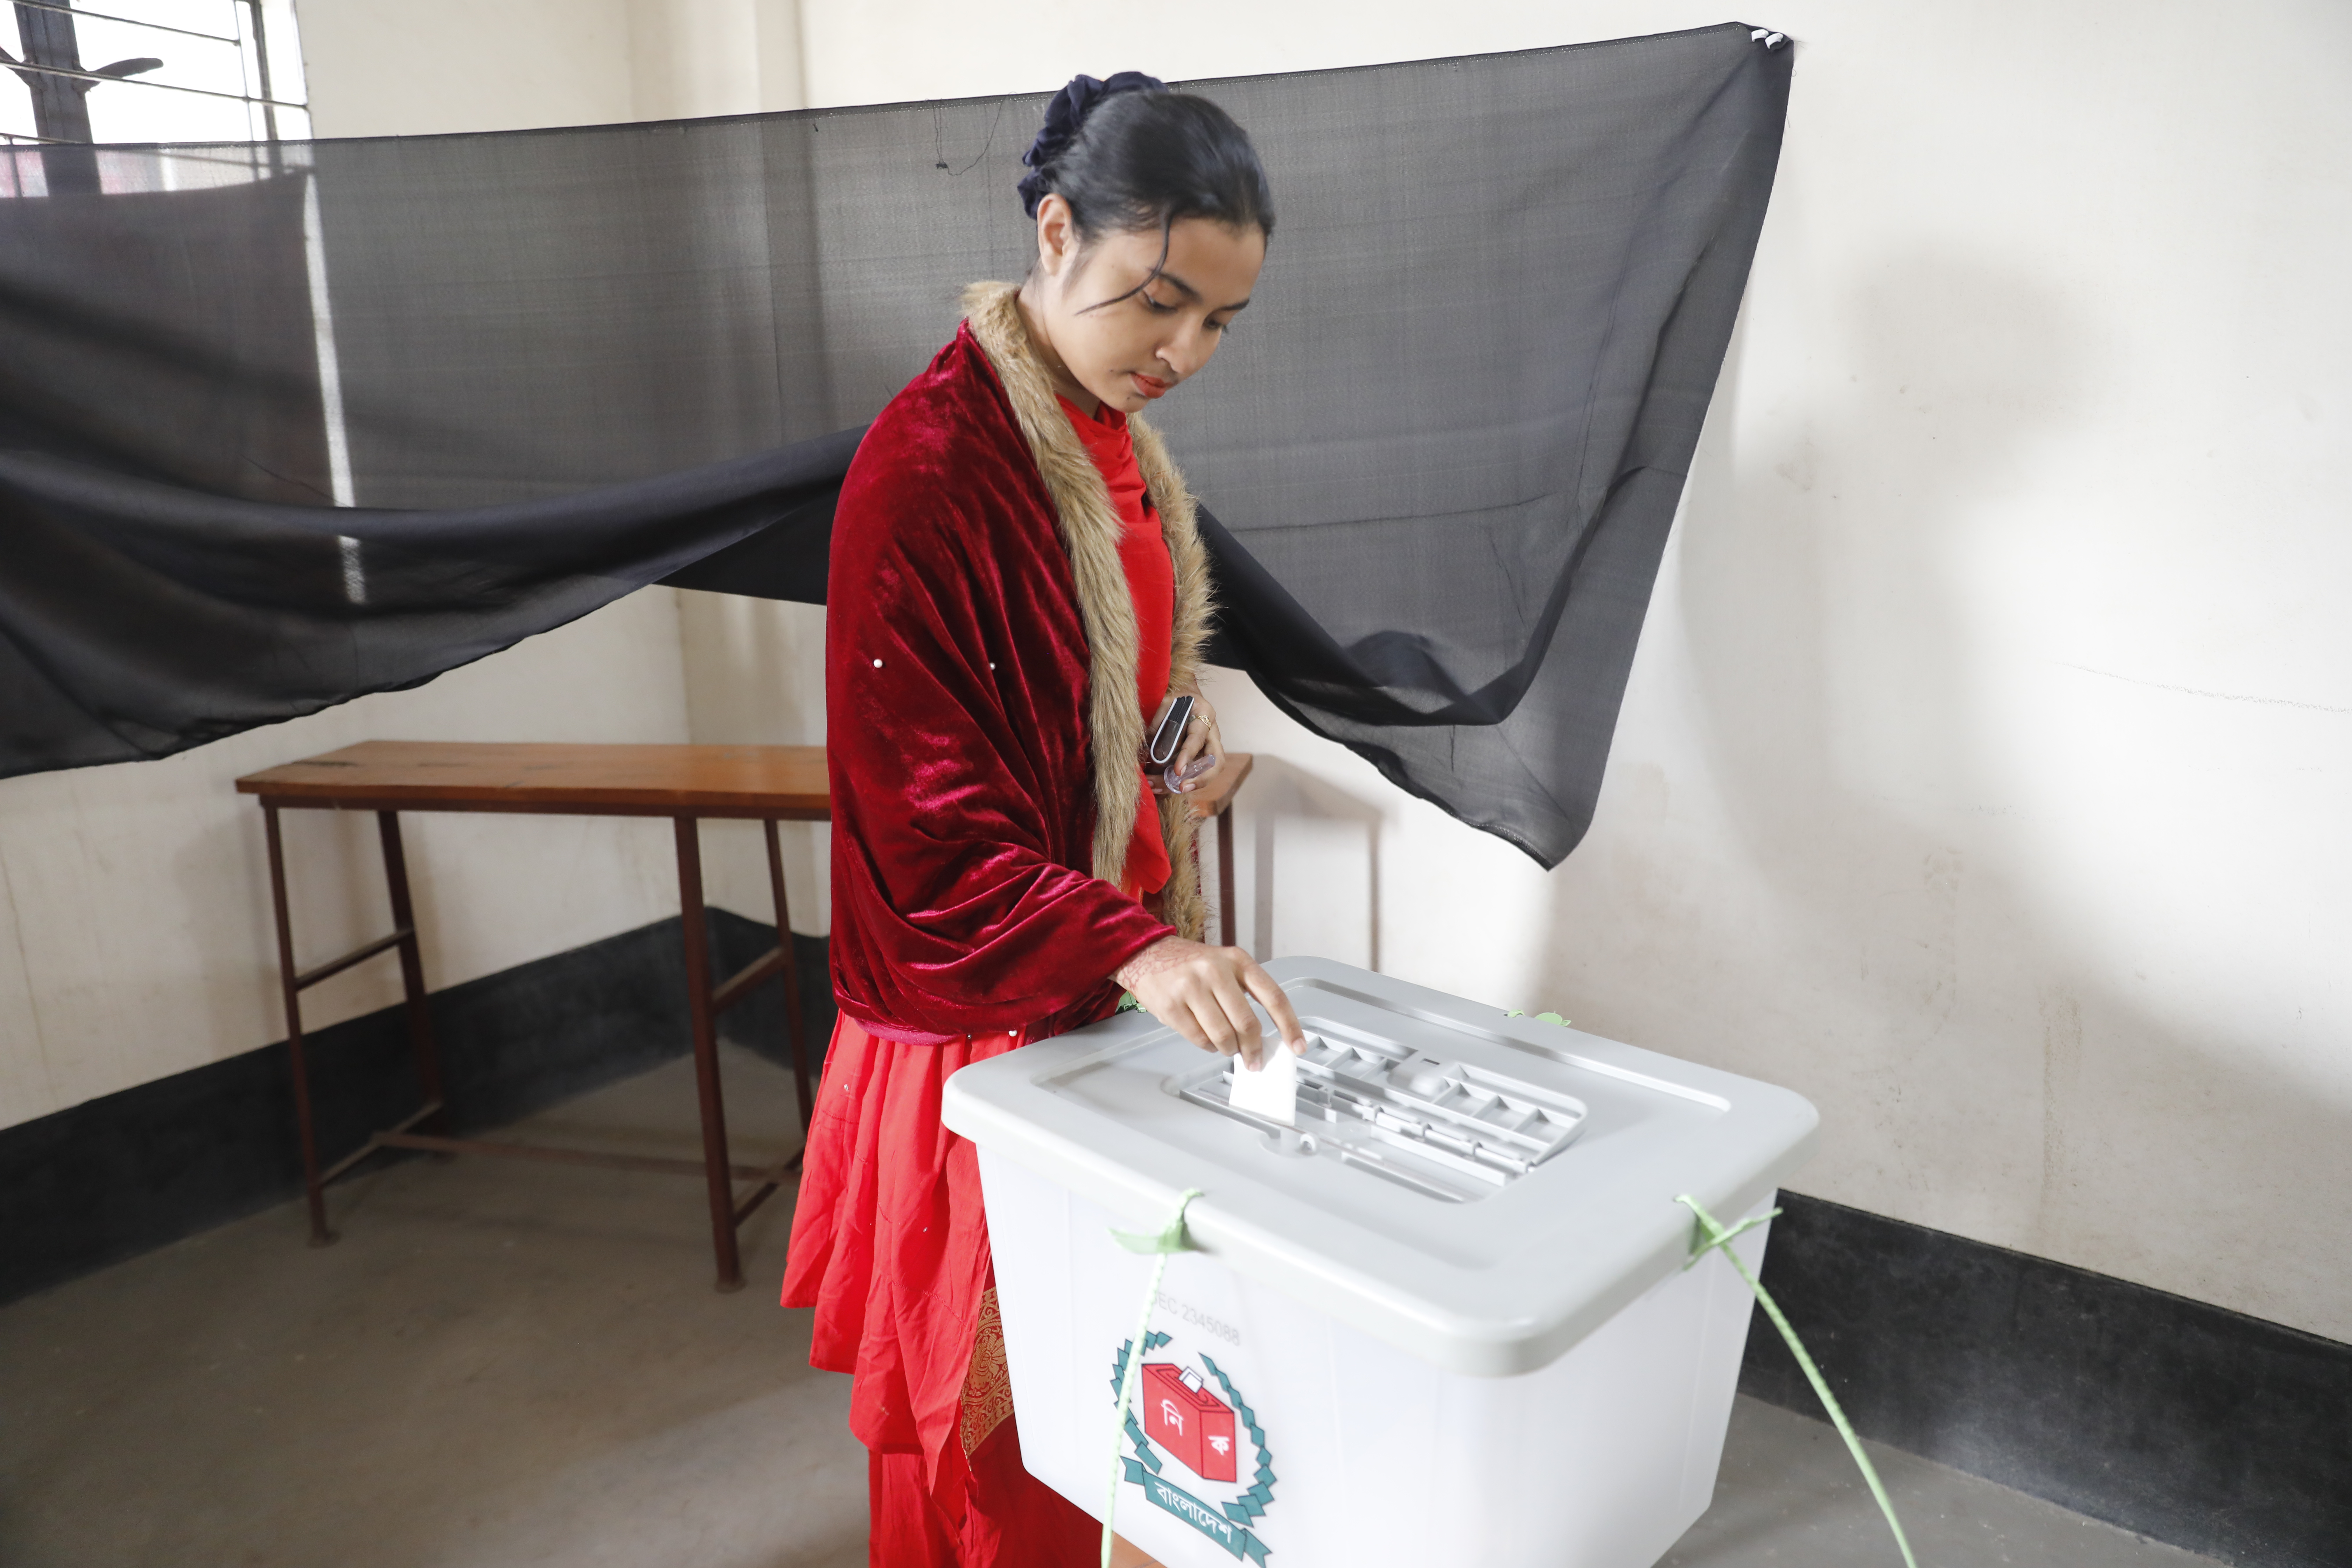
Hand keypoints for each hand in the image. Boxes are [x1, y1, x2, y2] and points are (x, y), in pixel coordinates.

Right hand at [1115, 937, 1303, 1068]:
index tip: (1297, 1045)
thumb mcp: (1224, 964)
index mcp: (1237, 960)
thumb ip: (1245, 993)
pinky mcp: (1171, 1005)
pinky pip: (1199, 1039)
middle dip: (1253, 1049)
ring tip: (1226, 1046)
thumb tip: (1263, 1035)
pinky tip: (1206, 1040)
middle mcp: (1215, 970)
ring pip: (1223, 1036)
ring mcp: (1191, 987)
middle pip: (1246, 1023)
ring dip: (1228, 1049)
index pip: (1273, 996)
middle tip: (1254, 1060)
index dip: (1288, 1025)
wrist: (1146, 954)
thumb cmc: (1189, 964)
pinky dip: (1207, 1046)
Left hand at [1158, 687, 1222, 794]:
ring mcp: (1210, 747)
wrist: (1185, 698)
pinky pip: (1196, 773)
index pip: (1198, 739)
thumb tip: (1146, 748)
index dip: (1188, 756)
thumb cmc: (1176, 699)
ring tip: (1160, 788)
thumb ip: (1159, 721)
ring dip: (1187, 784)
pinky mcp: (1203, 757)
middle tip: (1181, 788)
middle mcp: (1213, 733)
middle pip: (1216, 761)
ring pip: (1208, 772)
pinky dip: (1180, 782)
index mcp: (1205, 715)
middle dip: (1201, 778)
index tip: (1177, 771)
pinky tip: (1160, 787)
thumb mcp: (1166, 701)